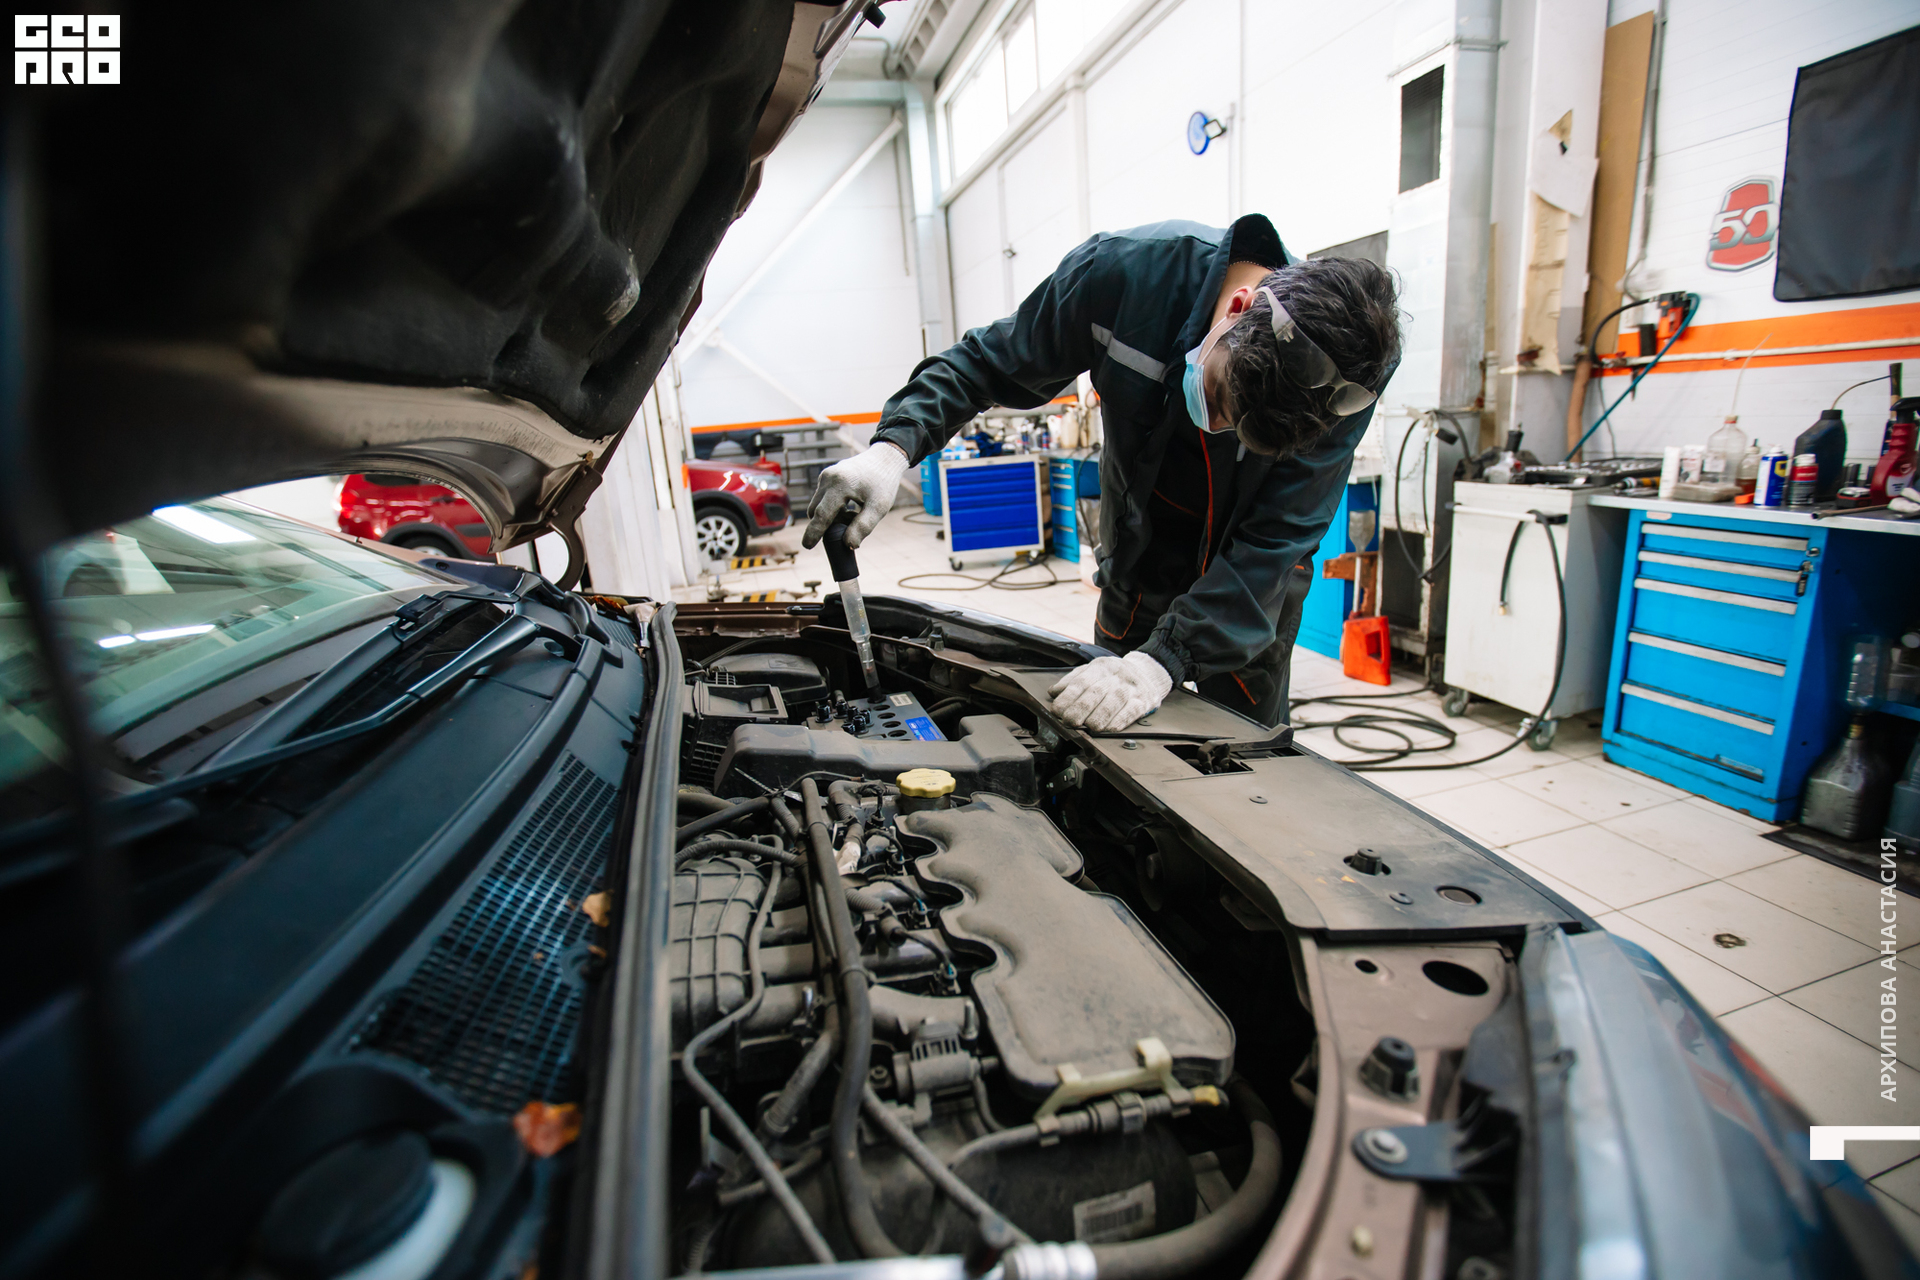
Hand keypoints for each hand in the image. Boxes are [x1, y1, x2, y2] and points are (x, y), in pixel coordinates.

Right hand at [802, 442, 910, 549]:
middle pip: (816, 511)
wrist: (884, 458)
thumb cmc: (884, 483)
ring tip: (855, 514)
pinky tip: (851, 507)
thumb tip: (848, 545)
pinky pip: (823, 498)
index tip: (807, 546)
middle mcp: (828, 478)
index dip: (814, 533)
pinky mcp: (827, 476)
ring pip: (819, 505)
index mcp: (840, 485)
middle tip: (849, 528)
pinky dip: (833, 507)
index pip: (822, 514)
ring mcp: (825, 476)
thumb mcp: (879, 507)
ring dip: (832, 516)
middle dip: (827, 525)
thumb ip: (863, 527)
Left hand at [1048, 651, 1172, 731]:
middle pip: (1095, 692)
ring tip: (1089, 727)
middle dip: (1080, 709)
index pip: (1081, 682)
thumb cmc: (1116, 675)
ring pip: (1113, 702)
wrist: (1149, 672)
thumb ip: (1073, 680)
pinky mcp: (1144, 701)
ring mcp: (1131, 688)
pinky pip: (1131, 711)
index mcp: (1100, 667)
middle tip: (1070, 722)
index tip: (1057, 711)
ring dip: (1099, 717)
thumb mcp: (1094, 670)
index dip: (1068, 697)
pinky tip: (1110, 728)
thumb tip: (1053, 693)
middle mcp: (1116, 676)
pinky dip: (1120, 721)